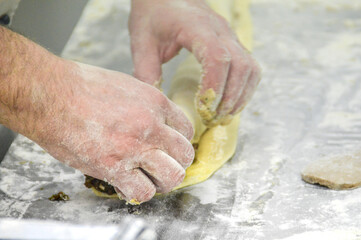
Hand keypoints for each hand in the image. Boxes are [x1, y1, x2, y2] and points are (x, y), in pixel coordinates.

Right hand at [35, 61, 193, 202]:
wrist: (51, 95)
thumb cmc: (82, 86)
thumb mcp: (126, 86)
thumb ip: (145, 106)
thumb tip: (154, 121)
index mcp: (155, 103)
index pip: (186, 129)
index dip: (179, 141)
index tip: (170, 146)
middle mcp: (151, 126)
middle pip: (185, 155)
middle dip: (177, 162)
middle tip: (164, 164)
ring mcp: (134, 149)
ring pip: (172, 176)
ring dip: (163, 180)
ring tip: (150, 177)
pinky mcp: (114, 168)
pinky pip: (143, 191)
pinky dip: (139, 191)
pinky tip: (129, 184)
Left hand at [129, 0, 260, 125]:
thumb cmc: (153, 14)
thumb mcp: (142, 41)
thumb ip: (146, 71)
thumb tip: (155, 104)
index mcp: (195, 26)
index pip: (217, 57)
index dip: (214, 86)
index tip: (202, 108)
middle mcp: (220, 30)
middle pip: (241, 66)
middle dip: (230, 98)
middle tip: (212, 119)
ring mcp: (230, 35)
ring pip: (250, 68)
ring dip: (240, 96)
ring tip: (223, 116)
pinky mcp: (233, 42)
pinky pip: (249, 67)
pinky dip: (244, 88)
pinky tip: (230, 103)